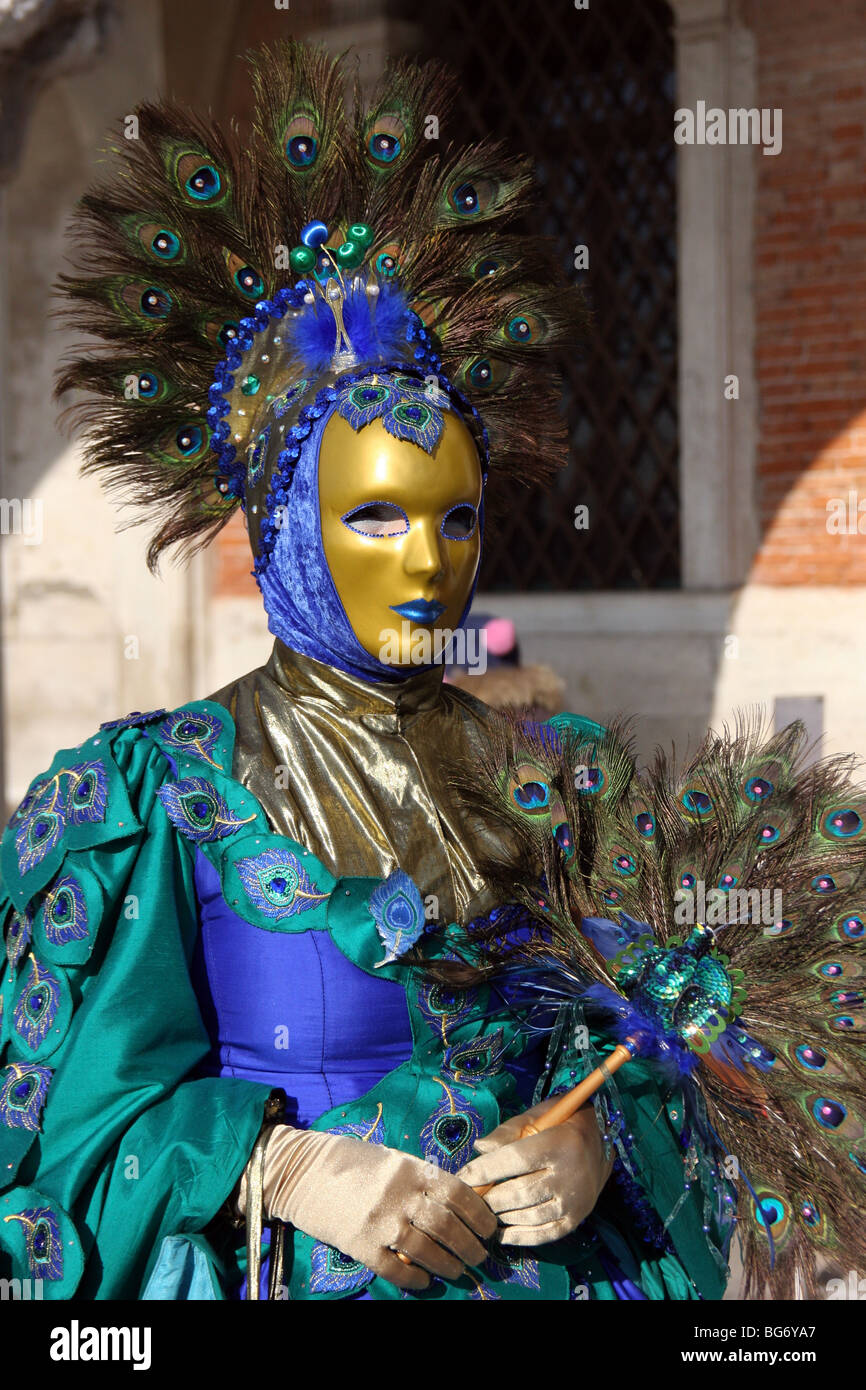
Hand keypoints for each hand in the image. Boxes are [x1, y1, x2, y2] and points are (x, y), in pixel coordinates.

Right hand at [241, 1125, 497, 1291]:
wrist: (300, 1170)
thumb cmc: (350, 1160)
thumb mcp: (391, 1158)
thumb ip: (420, 1177)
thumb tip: (455, 1200)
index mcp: (411, 1168)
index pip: (458, 1193)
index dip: (479, 1214)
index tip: (489, 1228)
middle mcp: (400, 1194)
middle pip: (447, 1226)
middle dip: (469, 1245)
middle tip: (479, 1257)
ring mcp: (380, 1220)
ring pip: (426, 1251)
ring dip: (448, 1264)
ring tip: (458, 1271)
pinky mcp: (359, 1244)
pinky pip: (394, 1268)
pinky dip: (414, 1279)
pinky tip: (424, 1282)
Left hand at [455, 1097, 612, 1245]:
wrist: (602, 1141)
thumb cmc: (562, 1123)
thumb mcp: (537, 1116)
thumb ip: (507, 1131)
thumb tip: (480, 1149)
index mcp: (560, 1143)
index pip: (515, 1160)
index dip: (486, 1170)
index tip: (463, 1176)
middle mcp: (570, 1174)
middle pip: (520, 1192)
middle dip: (489, 1197)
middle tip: (470, 1198)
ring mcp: (575, 1200)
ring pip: (529, 1215)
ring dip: (501, 1217)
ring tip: (483, 1212)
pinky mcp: (577, 1218)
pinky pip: (545, 1234)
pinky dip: (520, 1237)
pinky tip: (502, 1233)